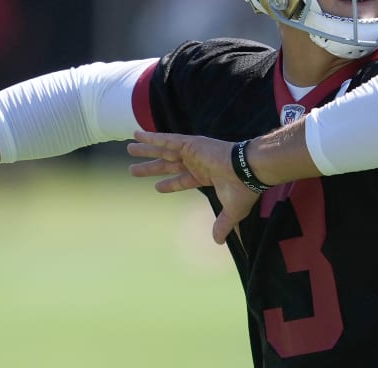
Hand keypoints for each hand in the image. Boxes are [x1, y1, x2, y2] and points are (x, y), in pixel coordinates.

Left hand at [127, 130, 259, 244]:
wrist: (248, 170)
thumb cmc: (243, 189)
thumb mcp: (232, 211)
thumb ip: (222, 225)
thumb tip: (218, 242)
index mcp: (205, 176)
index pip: (182, 180)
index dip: (169, 184)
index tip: (156, 187)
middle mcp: (197, 162)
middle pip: (168, 165)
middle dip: (150, 167)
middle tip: (133, 170)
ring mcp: (193, 152)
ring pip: (164, 151)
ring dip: (147, 149)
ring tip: (129, 147)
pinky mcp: (191, 144)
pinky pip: (168, 140)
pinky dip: (153, 137)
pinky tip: (138, 135)